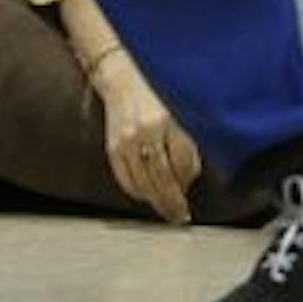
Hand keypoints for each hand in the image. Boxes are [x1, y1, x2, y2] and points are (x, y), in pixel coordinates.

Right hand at [97, 65, 201, 222]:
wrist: (120, 83)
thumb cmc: (153, 101)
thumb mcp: (174, 117)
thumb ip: (182, 145)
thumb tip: (186, 180)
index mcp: (167, 122)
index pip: (182, 161)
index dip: (188, 181)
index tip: (190, 194)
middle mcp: (147, 132)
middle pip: (163, 177)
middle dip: (173, 201)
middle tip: (180, 217)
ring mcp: (127, 142)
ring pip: (144, 183)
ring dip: (156, 201)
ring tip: (166, 211)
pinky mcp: (112, 149)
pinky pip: (126, 180)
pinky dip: (137, 193)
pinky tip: (146, 197)